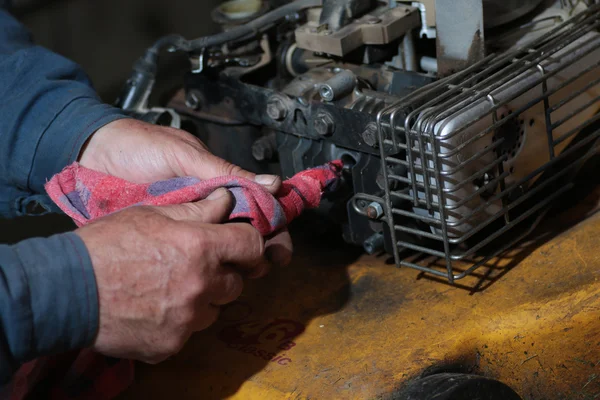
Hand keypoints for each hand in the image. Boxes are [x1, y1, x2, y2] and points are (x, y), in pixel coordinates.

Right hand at [77, 188, 267, 362]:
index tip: (239, 245)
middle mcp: (201, 286)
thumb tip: (226, 200)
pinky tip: (155, 309)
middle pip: (236, 282)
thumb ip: (196, 210)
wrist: (66, 290)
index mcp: (200, 247)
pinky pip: (190, 332)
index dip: (248, 244)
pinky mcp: (171, 344)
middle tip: (196, 266)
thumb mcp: (151, 214)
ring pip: (215, 309)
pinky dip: (179, 322)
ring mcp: (188, 320)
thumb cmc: (106, 244)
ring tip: (171, 288)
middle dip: (222, 273)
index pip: (252, 247)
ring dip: (203, 299)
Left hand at [79, 118, 291, 266]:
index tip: (279, 250)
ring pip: (217, 249)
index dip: (272, 229)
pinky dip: (200, 267)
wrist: (91, 156)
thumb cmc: (140, 148)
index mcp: (218, 185)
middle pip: (241, 234)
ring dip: (232, 264)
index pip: (256, 209)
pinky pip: (187, 255)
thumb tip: (273, 184)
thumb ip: (225, 173)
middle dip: (257, 252)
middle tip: (260, 268)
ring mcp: (185, 226)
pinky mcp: (164, 240)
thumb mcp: (184, 156)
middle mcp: (206, 208)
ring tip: (240, 277)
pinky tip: (208, 280)